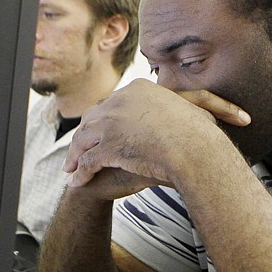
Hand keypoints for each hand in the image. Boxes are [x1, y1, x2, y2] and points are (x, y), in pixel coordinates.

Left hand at [64, 78, 249, 190]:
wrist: (195, 149)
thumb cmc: (200, 133)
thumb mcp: (193, 109)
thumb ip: (185, 107)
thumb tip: (193, 111)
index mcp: (138, 90)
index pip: (111, 103)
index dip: (102, 118)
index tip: (98, 129)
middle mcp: (120, 101)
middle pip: (92, 118)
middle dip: (84, 135)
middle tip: (78, 149)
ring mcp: (111, 123)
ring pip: (84, 139)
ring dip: (76, 155)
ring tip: (72, 168)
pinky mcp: (108, 146)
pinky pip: (88, 161)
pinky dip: (81, 172)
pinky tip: (77, 181)